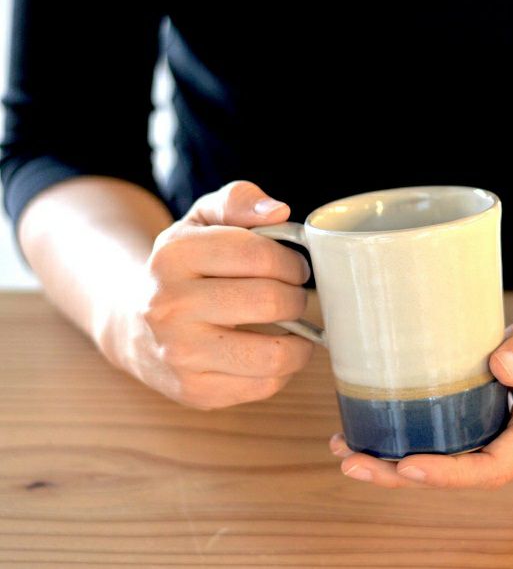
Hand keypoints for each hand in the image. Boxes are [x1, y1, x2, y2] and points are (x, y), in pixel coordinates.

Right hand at [99, 180, 314, 409]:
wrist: (133, 323)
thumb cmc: (185, 267)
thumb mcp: (202, 220)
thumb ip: (239, 200)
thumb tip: (279, 211)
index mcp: (174, 255)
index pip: (260, 254)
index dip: (292, 261)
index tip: (295, 267)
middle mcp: (169, 306)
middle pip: (270, 301)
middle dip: (298, 297)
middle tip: (294, 296)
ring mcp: (180, 353)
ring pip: (274, 353)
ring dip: (300, 340)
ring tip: (293, 326)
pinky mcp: (195, 390)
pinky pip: (265, 385)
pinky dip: (283, 369)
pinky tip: (272, 350)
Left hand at [329, 312, 512, 487]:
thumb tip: (498, 365)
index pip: (490, 466)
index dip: (445, 473)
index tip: (404, 465)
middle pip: (460, 478)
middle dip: (401, 476)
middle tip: (351, 460)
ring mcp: (511, 456)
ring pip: (453, 473)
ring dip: (399, 468)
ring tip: (348, 451)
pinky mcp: (497, 446)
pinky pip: (456, 458)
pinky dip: (416, 454)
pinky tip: (377, 442)